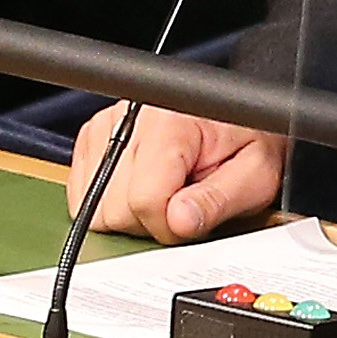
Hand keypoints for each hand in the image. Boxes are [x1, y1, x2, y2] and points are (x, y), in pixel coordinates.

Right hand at [68, 106, 289, 244]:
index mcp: (171, 122)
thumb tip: (179, 221)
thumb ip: (218, 200)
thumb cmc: (247, 141)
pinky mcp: (93, 137)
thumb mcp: (254, 174)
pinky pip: (82, 194)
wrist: (238, 112)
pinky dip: (110, 202)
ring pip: (93, 205)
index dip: (169, 225)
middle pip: (112, 207)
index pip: (144, 199)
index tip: (190, 217)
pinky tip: (142, 187)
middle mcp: (131, 118)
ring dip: (128, 212)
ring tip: (164, 192)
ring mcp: (107, 126)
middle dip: (147, 221)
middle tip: (181, 203)